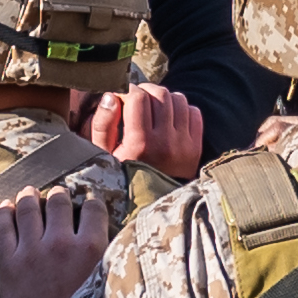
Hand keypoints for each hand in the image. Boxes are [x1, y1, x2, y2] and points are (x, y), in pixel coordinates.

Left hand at [0, 179, 126, 297]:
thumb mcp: (106, 288)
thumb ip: (105, 261)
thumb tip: (107, 244)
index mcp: (92, 249)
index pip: (93, 208)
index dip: (91, 201)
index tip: (88, 201)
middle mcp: (62, 243)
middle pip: (59, 202)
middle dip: (59, 195)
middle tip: (58, 195)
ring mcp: (32, 250)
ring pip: (28, 207)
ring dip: (29, 196)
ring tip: (28, 193)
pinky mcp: (9, 262)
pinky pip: (3, 226)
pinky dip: (4, 213)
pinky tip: (6, 208)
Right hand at [82, 77, 207, 180]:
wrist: (150, 207)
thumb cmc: (119, 178)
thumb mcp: (101, 156)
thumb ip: (102, 124)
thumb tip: (111, 96)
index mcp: (139, 144)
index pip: (137, 97)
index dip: (126, 90)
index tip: (120, 97)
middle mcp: (165, 142)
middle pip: (159, 94)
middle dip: (144, 91)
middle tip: (135, 99)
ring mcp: (184, 145)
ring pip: (178, 99)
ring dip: (163, 99)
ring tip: (151, 108)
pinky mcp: (196, 148)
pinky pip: (193, 112)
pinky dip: (181, 109)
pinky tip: (168, 119)